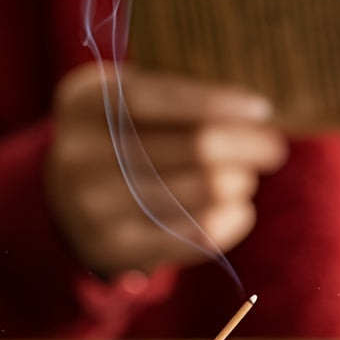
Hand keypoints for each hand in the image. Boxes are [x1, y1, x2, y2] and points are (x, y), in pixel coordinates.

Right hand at [44, 62, 287, 276]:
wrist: (65, 199)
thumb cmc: (116, 136)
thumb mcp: (121, 100)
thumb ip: (169, 92)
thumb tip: (253, 106)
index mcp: (83, 104)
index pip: (154, 97)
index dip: (212, 102)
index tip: (261, 108)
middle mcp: (80, 155)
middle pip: (187, 149)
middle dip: (243, 146)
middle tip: (274, 147)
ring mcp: (93, 206)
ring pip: (196, 194)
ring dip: (236, 184)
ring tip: (247, 177)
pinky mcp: (115, 247)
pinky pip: (190, 237)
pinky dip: (226, 223)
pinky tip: (241, 210)